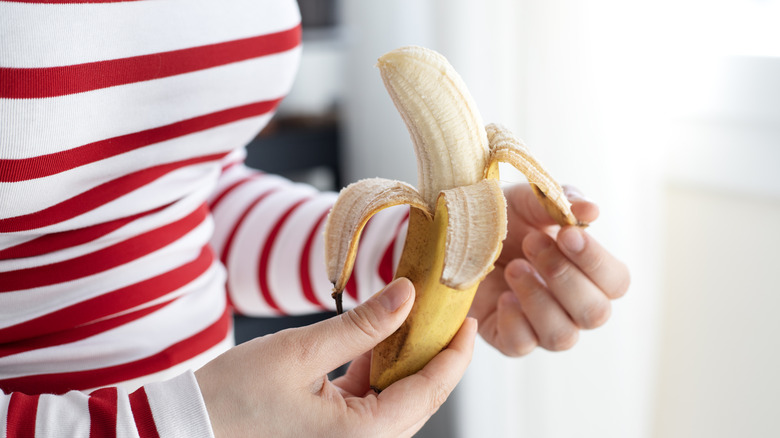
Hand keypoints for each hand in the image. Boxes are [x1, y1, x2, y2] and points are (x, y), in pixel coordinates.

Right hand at [195, 278, 476, 437]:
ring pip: (396, 399)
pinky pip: (371, 401)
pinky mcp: (332, 433)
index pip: (428, 391)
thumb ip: (362, 324)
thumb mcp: (302, 351)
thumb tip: (406, 295)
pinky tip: (377, 338)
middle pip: (418, 398)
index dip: (454, 354)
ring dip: (406, 360)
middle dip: (435, 354)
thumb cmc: (233, 398)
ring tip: (412, 318)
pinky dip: (377, 370)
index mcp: (361, 436)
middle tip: (443, 313)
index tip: (465, 320)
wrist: (189, 427)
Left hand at [469, 184, 629, 355]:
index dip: (596, 261)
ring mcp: (543, 328)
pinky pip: (522, 345)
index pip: (616, 282)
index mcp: (590, 275)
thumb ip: (561, 201)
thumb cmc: (504, 217)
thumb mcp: (529, 201)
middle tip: (532, 243)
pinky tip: (502, 295)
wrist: (457, 234)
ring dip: (538, 298)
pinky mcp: (509, 339)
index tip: (566, 234)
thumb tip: (591, 209)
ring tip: (513, 267)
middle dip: (563, 275)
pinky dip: (513, 320)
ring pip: (562, 336)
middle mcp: (573, 307)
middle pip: (595, 313)